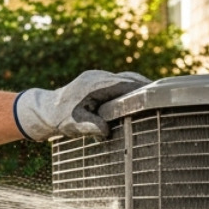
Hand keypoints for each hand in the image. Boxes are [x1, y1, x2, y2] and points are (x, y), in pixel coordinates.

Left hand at [13, 70, 148, 140]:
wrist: (44, 111)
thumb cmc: (59, 119)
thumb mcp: (75, 125)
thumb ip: (92, 126)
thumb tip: (107, 131)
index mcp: (95, 84)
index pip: (125, 84)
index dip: (142, 90)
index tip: (157, 97)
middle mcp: (97, 76)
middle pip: (128, 78)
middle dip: (145, 87)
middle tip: (163, 97)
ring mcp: (96, 77)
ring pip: (124, 78)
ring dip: (138, 86)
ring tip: (155, 97)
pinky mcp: (96, 80)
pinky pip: (118, 81)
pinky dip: (129, 87)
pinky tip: (138, 97)